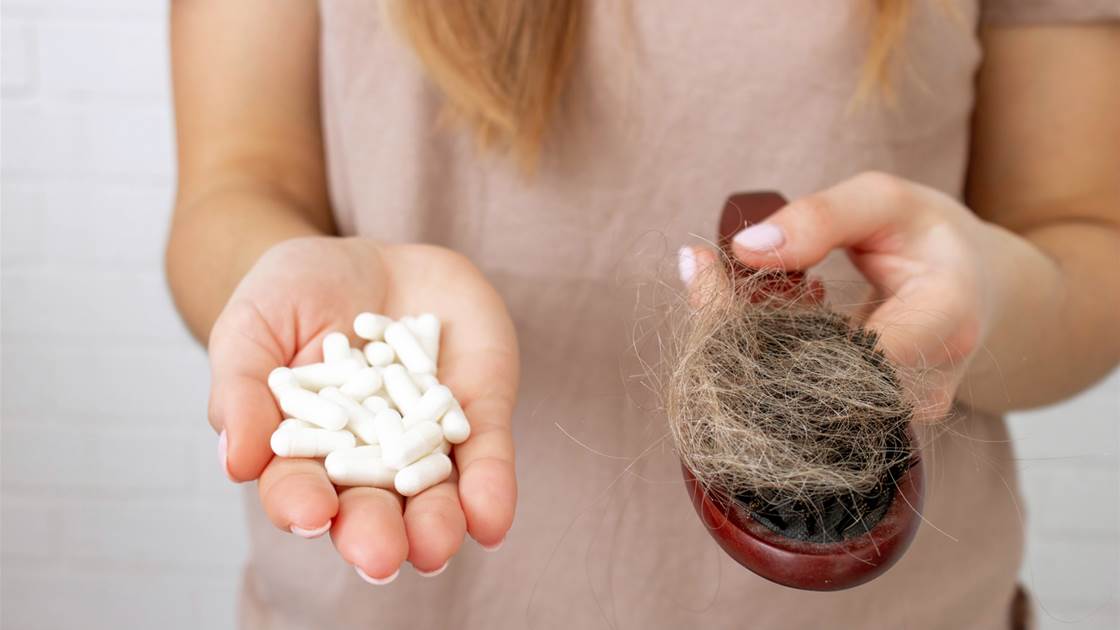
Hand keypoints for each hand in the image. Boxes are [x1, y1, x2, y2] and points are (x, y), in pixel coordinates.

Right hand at [208, 236, 517, 580]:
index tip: (309, 513)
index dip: (301, 503)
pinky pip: (485, 456)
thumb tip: (236, 462)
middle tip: (378, 555)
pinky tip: (490, 518)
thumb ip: (242, 390)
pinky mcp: (475, 414)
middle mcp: (367, 459)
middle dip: (374, 533)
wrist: (370, 255)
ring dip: (436, 526)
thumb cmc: (296, 294)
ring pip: (432, 496)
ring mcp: (424, 440)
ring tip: (435, 548)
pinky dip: (489, 488)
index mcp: (305, 450)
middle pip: (369, 507)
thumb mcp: (253, 325)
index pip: (298, 486)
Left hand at [689, 172, 1048, 422]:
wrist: (975, 290)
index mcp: (945, 322)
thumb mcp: (886, 201)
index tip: (714, 270)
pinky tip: (771, 313)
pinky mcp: (866, 428)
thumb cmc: (929, 239)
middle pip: (806, 379)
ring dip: (747, 342)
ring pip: (792, 396)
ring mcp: (894, 418)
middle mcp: (922, 387)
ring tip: (738, 283)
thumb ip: (820, 218)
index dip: (768, 319)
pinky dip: (765, 354)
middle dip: (738, 327)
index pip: (846, 347)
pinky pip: (796, 399)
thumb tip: (745, 249)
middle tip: (703, 270)